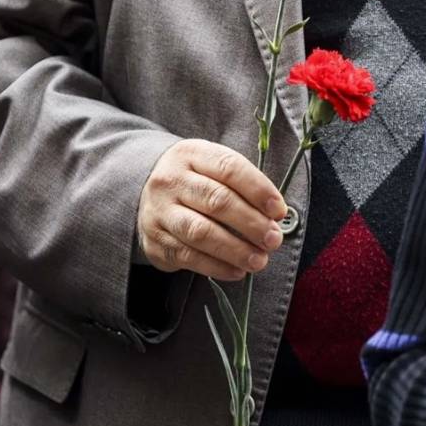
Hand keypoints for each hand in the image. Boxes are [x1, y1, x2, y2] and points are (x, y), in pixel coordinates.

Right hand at [137, 139, 286, 280]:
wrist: (146, 194)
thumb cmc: (195, 182)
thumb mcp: (213, 169)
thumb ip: (243, 186)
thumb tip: (274, 217)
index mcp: (191, 155)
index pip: (229, 168)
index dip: (258, 190)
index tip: (278, 211)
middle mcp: (171, 180)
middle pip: (217, 201)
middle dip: (251, 223)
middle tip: (273, 240)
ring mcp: (159, 211)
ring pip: (201, 232)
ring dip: (235, 249)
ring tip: (259, 260)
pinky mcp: (155, 240)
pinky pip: (188, 256)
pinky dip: (217, 266)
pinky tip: (237, 270)